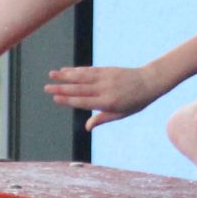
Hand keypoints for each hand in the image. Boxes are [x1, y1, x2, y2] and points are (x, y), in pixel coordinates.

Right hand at [43, 63, 163, 128]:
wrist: (149, 81)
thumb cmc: (135, 102)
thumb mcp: (121, 114)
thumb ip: (102, 118)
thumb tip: (87, 127)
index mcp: (108, 103)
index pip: (84, 102)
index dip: (69, 101)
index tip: (55, 99)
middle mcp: (105, 89)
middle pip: (79, 89)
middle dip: (62, 88)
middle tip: (46, 88)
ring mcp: (105, 78)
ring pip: (82, 76)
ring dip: (66, 75)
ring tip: (52, 74)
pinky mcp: (107, 70)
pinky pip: (89, 70)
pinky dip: (77, 70)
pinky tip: (66, 70)